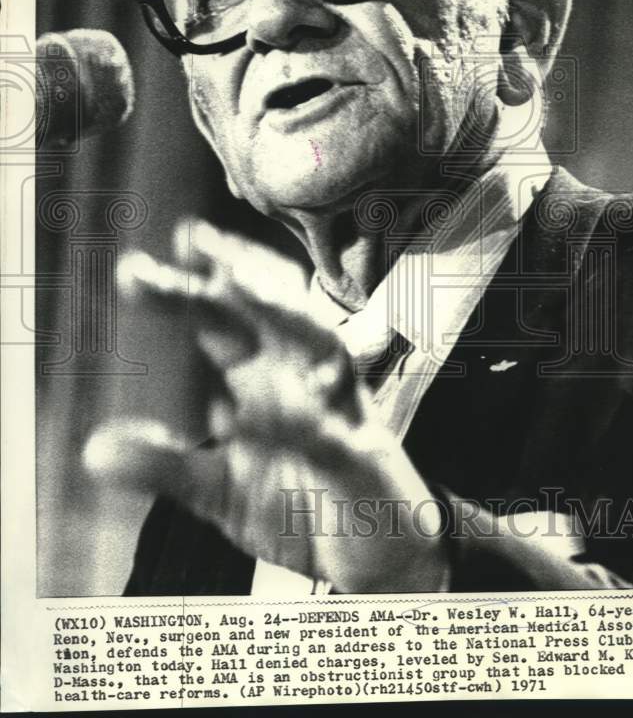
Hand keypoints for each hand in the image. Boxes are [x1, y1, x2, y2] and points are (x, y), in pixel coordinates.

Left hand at [85, 220, 446, 592]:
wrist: (375, 555)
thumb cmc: (301, 502)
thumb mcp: (218, 489)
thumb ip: (164, 464)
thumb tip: (95, 450)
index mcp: (264, 377)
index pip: (223, 320)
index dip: (185, 289)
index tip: (134, 268)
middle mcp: (302, 380)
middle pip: (270, 311)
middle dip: (234, 273)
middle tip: (190, 241)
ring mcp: (338, 412)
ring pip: (318, 344)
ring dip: (279, 311)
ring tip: (235, 286)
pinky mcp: (361, 461)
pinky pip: (328, 435)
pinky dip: (294, 424)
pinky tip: (247, 418)